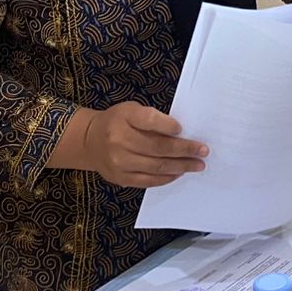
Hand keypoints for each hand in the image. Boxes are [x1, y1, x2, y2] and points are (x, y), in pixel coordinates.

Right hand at [80, 102, 207, 188]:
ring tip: (197, 164)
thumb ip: (152, 118)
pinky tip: (179, 173)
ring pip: (156, 166)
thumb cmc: (117, 122)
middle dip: (185, 150)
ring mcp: (119, 162)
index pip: (150, 121)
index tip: (183, 129)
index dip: (168, 126)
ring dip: (181, 166)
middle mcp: (119, 140)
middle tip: (203, 151)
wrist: (89, 141)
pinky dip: (166, 177)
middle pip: (158, 147)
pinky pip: (148, 180)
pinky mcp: (120, 178)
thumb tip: (180, 133)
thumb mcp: (131, 110)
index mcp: (123, 117)